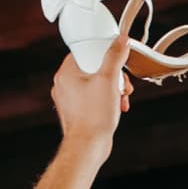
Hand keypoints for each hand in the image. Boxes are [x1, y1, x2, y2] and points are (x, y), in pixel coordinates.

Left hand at [49, 22, 132, 151]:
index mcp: (66, 73)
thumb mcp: (109, 80)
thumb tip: (121, 41)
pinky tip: (117, 107)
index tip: (117, 60)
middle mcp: (64, 84)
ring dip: (114, 88)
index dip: (104, 54)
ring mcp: (70, 99)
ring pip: (96, 83)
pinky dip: (107, 99)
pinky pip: (94, 97)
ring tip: (122, 98)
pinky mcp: (77, 111)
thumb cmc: (94, 116)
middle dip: (114, 75)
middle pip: (93, 67)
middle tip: (123, 84)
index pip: (85, 50)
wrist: (88, 147)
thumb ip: (115, 57)